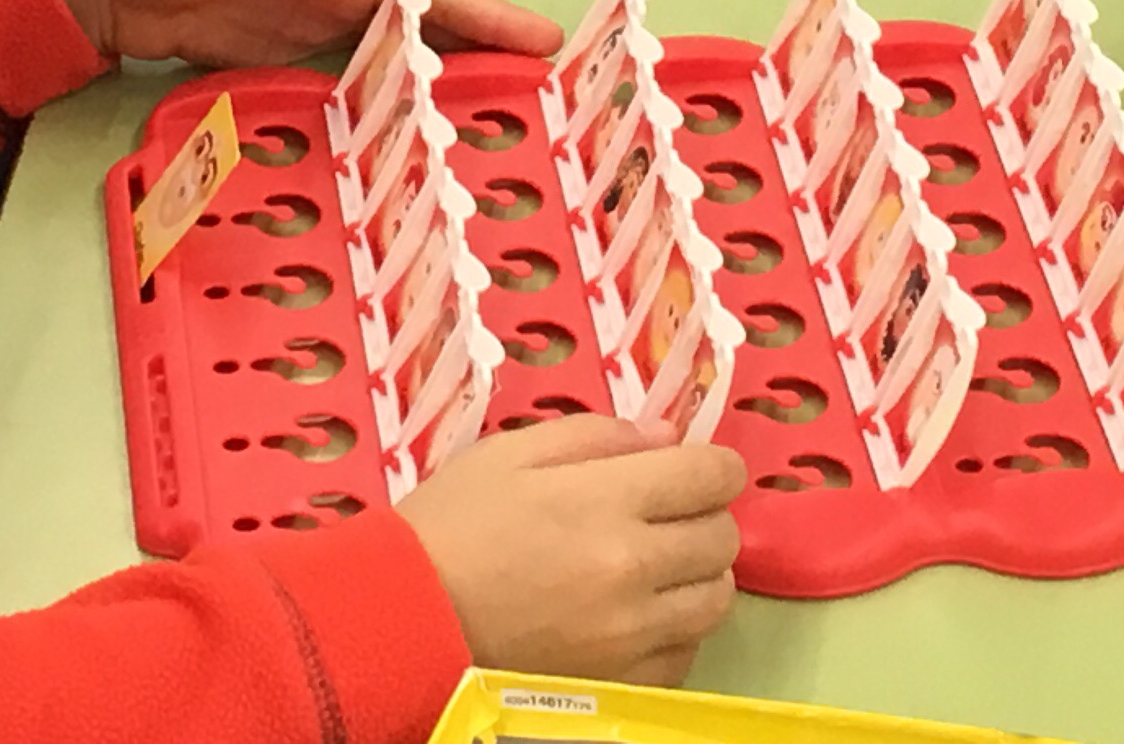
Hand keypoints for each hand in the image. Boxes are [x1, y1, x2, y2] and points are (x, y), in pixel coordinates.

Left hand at [41, 0, 556, 66]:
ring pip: (400, 52)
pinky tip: (417, 141)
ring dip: (448, 77)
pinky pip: (355, 87)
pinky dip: (389, 108)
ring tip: (504, 111)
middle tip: (552, 61)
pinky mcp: (286, 67)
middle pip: (429, 8)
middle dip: (489, 29)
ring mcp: (314, 25)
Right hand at [397, 416, 746, 685]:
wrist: (402, 624)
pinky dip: (674, 633)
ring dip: (697, 578)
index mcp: (605, 501)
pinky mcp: (620, 685)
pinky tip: (635, 619)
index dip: (714, 467)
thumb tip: (666, 437)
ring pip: (716, 602)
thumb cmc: (449, 527)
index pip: (711, 476)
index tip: (696, 470)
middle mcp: (632, 569)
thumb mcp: (509, 454)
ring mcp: (630, 637)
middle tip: (666, 517)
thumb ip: (596, 437)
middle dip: (704, 518)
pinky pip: (684, 656)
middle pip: (722, 539)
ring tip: (656, 570)